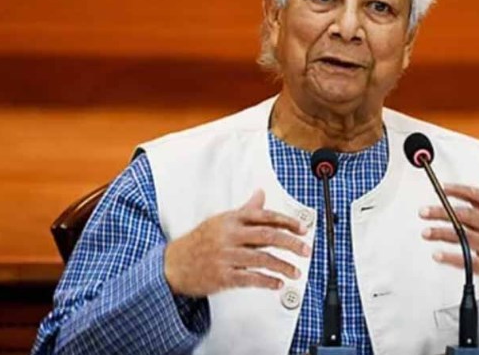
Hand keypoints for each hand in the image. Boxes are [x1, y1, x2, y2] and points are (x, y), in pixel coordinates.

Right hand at [164, 189, 310, 296]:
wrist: (172, 265)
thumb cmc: (199, 241)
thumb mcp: (222, 221)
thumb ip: (245, 210)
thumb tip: (261, 194)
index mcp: (231, 220)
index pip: (265, 216)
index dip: (287, 221)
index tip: (303, 228)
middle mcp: (229, 236)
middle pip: (268, 236)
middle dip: (291, 243)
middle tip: (306, 250)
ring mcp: (226, 256)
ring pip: (262, 259)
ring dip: (283, 266)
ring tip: (295, 271)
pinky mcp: (222, 276)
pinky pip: (250, 279)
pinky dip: (267, 282)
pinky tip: (277, 283)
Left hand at [420, 174, 478, 318]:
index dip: (458, 190)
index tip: (442, 189)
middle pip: (466, 215)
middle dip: (442, 211)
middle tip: (424, 211)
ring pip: (464, 237)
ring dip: (441, 233)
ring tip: (426, 232)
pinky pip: (468, 261)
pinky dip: (451, 258)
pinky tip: (438, 255)